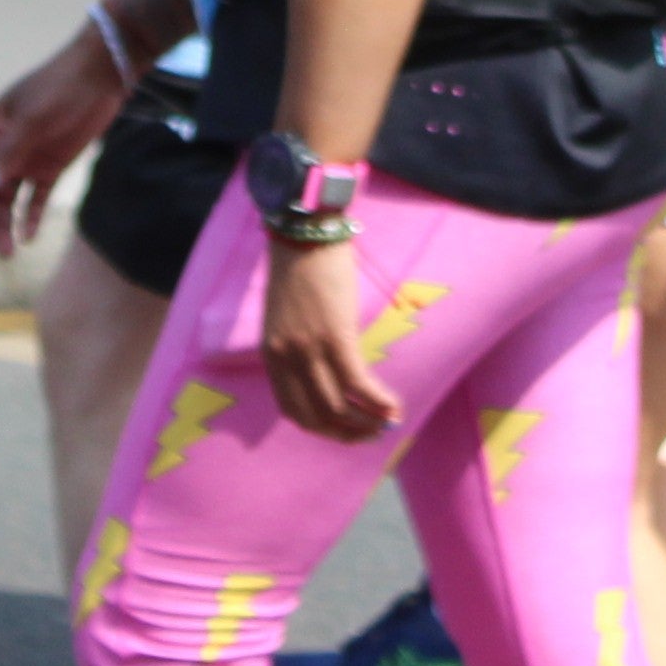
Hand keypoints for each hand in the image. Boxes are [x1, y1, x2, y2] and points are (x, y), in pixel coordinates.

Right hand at [0, 27, 124, 256]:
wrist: (103, 73)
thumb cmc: (61, 88)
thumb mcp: (32, 119)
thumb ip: (7, 153)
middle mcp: (4, 149)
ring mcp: (27, 159)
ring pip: (8, 199)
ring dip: (4, 225)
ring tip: (6, 253)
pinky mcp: (51, 166)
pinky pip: (35, 196)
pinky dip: (31, 216)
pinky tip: (29, 237)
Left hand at [261, 233, 398, 440]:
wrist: (307, 231)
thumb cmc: (302, 265)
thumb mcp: (289, 313)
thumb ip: (299, 341)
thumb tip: (327, 364)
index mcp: (273, 354)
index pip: (292, 409)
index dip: (320, 427)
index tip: (344, 429)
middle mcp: (287, 359)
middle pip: (315, 415)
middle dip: (346, 432)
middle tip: (371, 434)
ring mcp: (309, 349)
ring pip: (337, 406)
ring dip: (365, 423)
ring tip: (387, 424)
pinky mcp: (335, 336)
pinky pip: (356, 383)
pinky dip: (376, 402)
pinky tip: (393, 408)